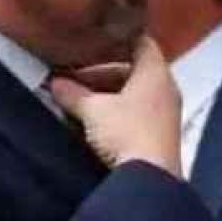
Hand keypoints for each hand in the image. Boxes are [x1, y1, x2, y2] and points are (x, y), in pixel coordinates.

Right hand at [48, 37, 180, 174]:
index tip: (92, 42)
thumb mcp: (93, 110)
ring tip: (75, 104)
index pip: (140, 43)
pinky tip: (90, 125)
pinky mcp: (158, 137)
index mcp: (156, 73)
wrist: (149, 180)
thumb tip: (56, 84)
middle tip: (71, 80)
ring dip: (104, 97)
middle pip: (131, 72)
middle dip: (99, 75)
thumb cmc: (127, 133)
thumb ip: (73, 93)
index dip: (116, 40)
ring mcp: (164, 115)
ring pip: (130, 96)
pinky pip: (133, 116)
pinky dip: (113, 115)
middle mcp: (165, 91)